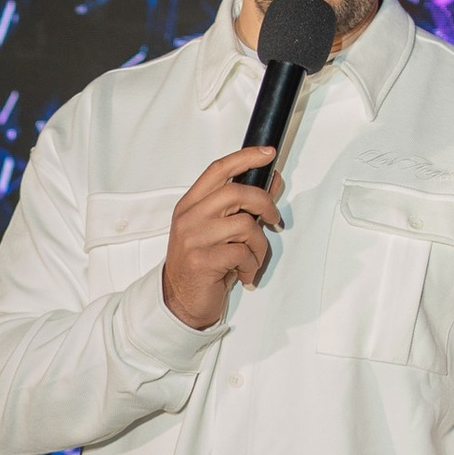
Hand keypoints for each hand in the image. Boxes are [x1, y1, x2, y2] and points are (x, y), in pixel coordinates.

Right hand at [160, 143, 282, 329]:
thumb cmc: (201, 264)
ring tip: (253, 258)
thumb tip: (271, 182)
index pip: (218, 169)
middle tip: (275, 219)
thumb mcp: (218, 230)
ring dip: (260, 245)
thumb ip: (242, 206)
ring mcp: (193, 239)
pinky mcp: (202, 261)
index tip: (267, 153)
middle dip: (265, 204)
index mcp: (190, 205)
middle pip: (236, 192)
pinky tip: (245, 274)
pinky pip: (242, 254)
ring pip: (245, 225)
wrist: (179, 301)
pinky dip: (251, 265)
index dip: (245, 157)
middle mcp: (189, 218)